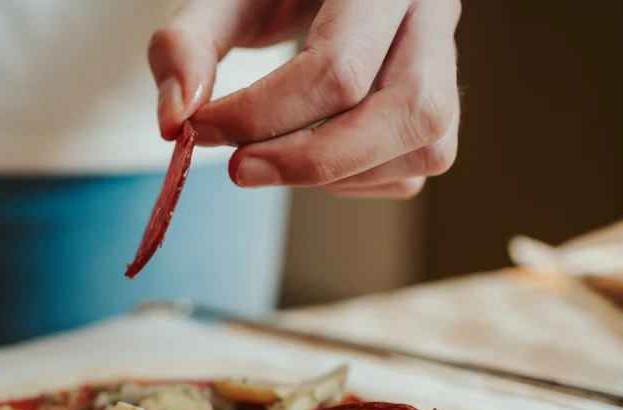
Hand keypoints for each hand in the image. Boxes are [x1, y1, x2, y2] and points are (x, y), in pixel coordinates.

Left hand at [150, 0, 460, 197]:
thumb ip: (186, 45)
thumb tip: (174, 122)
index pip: (339, 68)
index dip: (261, 115)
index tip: (199, 129)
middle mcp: (434, 13)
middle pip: (407, 112)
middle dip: (310, 159)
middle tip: (238, 169)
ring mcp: (448, 61)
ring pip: (425, 145)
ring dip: (337, 173)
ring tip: (271, 155)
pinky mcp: (442, 106)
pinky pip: (416, 166)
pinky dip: (356, 180)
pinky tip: (309, 152)